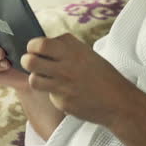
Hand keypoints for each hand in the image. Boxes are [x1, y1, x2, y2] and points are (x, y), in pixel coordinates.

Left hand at [21, 34, 140, 127]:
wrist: (118, 101)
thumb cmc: (102, 75)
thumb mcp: (86, 53)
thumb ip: (64, 49)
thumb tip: (41, 47)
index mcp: (72, 49)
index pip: (38, 44)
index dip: (33, 47)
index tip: (36, 50)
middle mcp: (65, 64)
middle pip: (30, 61)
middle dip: (27, 62)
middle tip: (33, 64)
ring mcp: (63, 84)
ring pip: (33, 80)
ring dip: (37, 79)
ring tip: (46, 79)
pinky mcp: (62, 102)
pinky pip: (49, 96)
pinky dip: (55, 95)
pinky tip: (68, 94)